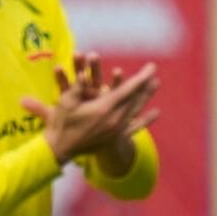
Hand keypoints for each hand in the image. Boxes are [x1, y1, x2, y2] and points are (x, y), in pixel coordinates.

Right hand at [22, 61, 159, 165]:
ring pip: (135, 109)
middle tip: (154, 72)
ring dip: (146, 96)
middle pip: (135, 98)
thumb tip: (85, 74)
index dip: (141, 77)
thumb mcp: (66, 102)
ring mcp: (116, 129)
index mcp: (104, 109)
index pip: (128, 89)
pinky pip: (135, 126)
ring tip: (156, 84)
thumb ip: (78, 87)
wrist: (60, 149)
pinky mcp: (115, 136)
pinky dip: (146, 119)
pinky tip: (156, 112)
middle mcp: (115, 119)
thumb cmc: (61, 123)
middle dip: (145, 84)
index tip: (152, 66)